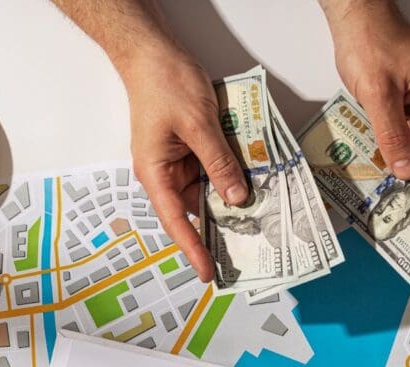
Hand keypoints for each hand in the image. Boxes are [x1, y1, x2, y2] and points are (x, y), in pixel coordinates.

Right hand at [117, 45, 248, 281]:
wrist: (151, 51)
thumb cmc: (164, 83)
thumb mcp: (198, 124)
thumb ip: (219, 162)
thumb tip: (237, 197)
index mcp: (155, 172)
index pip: (176, 220)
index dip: (193, 248)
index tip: (209, 273)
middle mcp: (164, 172)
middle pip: (194, 207)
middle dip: (220, 223)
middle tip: (249, 245)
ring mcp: (177, 160)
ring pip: (207, 188)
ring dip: (229, 195)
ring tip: (258, 211)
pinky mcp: (189, 147)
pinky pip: (211, 167)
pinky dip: (229, 173)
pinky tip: (251, 178)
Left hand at [322, 0, 409, 180]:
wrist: (356, 19)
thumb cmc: (371, 42)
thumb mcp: (378, 95)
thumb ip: (392, 136)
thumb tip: (406, 170)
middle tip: (399, 191)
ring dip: (404, 155)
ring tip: (387, 177)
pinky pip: (408, 129)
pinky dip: (396, 143)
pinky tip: (383, 157)